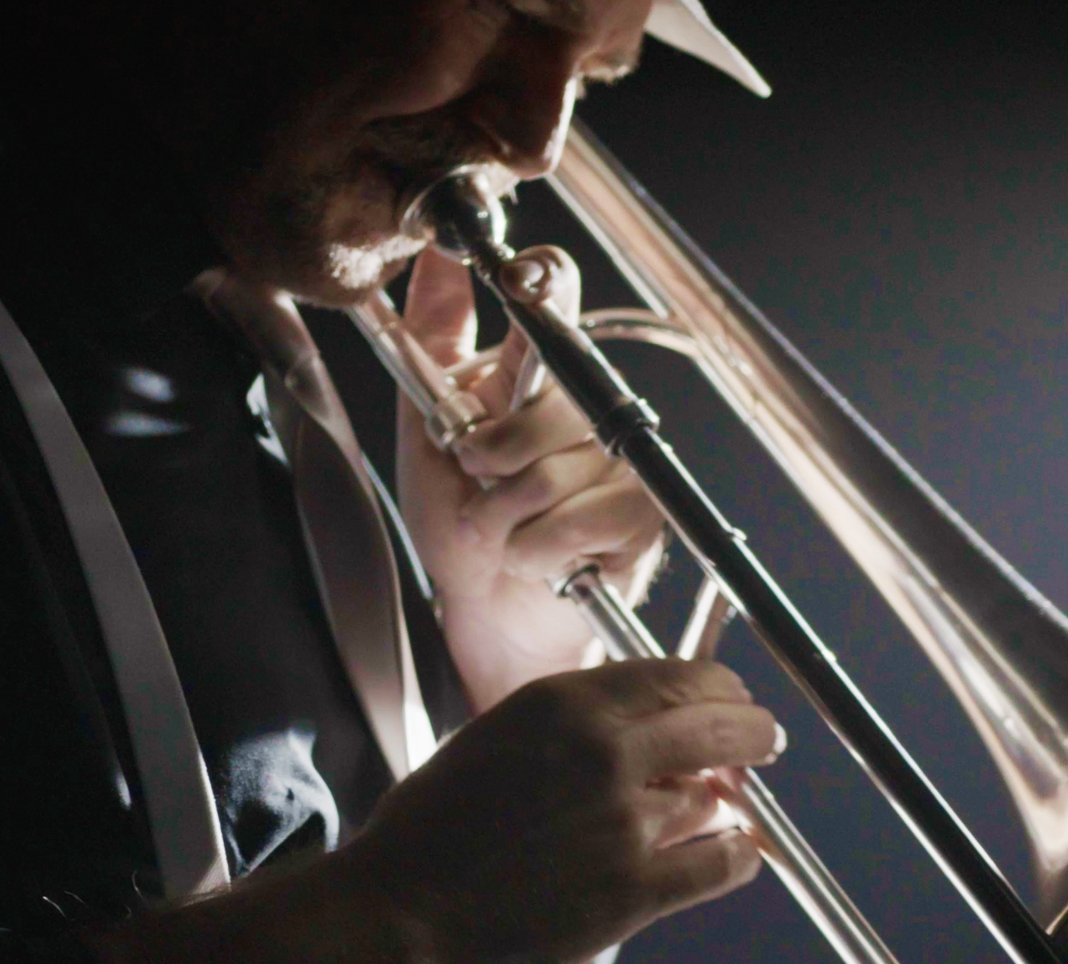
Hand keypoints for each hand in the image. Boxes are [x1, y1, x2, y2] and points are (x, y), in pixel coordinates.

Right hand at [337, 659, 778, 963]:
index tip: (729, 699)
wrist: (399, 912)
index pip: (679, 676)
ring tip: (720, 808)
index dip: (719, 689)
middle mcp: (605, 749)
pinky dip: (738, 856)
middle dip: (752, 731)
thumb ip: (568, 726)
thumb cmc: (429, 830)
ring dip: (724, 802)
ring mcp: (625, 821)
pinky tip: (736, 853)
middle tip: (763, 740)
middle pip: (721, 726)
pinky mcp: (634, 890)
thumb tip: (633, 728)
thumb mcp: (496, 738)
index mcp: (564, 702)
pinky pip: (721, 864)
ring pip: (716, 798)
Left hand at [394, 244, 666, 712]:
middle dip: (490, 456)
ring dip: (501, 518)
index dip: (543, 280)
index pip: (553, 301)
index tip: (523, 271)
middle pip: (548, 402)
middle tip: (474, 482)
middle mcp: (588, 406)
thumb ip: (431, 342)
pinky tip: (534, 558)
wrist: (485, 608)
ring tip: (498, 533)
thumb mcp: (425, 427)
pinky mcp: (642, 513)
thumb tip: (434, 251)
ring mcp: (621, 459)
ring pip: (553, 472)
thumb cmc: (460, 519)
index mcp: (538, 374)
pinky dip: (535, 550)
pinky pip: (581, 519)